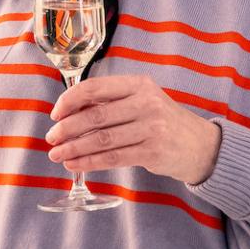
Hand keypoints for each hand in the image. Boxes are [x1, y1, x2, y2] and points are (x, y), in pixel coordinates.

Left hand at [46, 75, 222, 185]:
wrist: (198, 144)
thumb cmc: (162, 121)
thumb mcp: (142, 100)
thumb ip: (111, 102)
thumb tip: (69, 111)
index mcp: (139, 84)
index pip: (95, 88)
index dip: (69, 101)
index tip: (55, 114)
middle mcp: (146, 103)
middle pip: (96, 116)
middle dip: (67, 129)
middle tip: (51, 138)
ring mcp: (151, 128)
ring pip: (102, 139)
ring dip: (74, 148)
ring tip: (57, 155)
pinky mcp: (152, 152)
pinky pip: (113, 158)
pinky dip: (90, 162)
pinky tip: (75, 164)